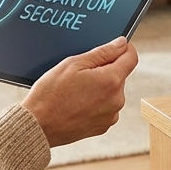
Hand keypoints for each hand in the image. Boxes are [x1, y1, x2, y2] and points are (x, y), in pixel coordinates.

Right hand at [21, 36, 137, 147]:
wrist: (38, 126)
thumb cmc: (50, 95)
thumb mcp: (73, 64)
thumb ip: (102, 52)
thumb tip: (121, 43)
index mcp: (111, 81)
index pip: (131, 57)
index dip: (123, 48)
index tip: (115, 47)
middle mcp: (116, 100)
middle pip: (120, 75)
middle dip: (105, 70)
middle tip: (81, 73)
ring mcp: (111, 115)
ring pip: (112, 92)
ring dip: (100, 87)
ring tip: (76, 91)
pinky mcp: (103, 126)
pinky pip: (106, 107)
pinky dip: (96, 102)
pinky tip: (77, 103)